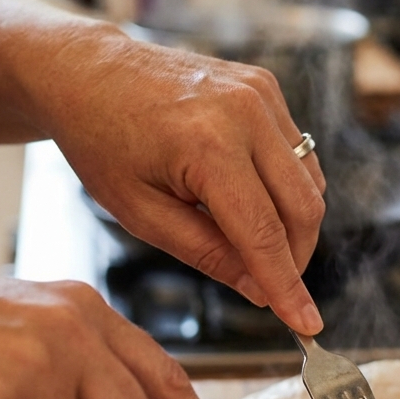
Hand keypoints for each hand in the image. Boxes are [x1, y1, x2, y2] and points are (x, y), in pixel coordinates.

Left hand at [40, 34, 326, 334]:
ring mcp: (261, 94)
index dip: (287, 286)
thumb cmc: (102, 141)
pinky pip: (298, 153)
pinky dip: (286, 188)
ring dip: (293, 225)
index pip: (264, 233)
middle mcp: (245, 113)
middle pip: (303, 208)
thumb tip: (259, 288)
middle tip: (272, 287)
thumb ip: (206, 253)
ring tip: (249, 242)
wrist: (89, 73)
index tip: (307, 325)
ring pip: (310, 182)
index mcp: (208, 145)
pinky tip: (249, 199)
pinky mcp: (266, 87)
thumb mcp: (141, 213)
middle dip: (295, 258)